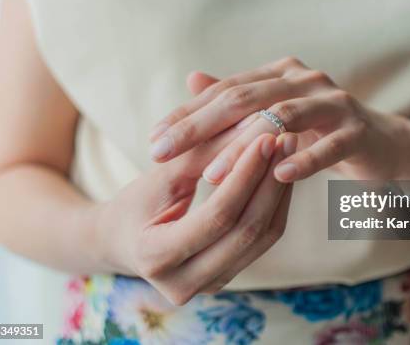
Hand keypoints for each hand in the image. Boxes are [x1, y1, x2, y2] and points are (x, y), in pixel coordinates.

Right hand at [95, 132, 296, 303]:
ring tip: (288, 152)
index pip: (217, 216)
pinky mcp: (226, 278)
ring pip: (261, 239)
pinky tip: (280, 175)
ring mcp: (208, 287)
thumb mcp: (160, 176)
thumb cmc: (134, 203)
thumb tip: (251, 123)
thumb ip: (202, 153)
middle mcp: (184, 284)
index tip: (265, 137)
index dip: (246, 175)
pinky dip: (274, 206)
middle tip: (286, 139)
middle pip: (246, 231)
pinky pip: (261, 242)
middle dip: (270, 182)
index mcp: (156, 258)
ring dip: (279, 192)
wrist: (121, 241)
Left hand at [149, 57, 409, 182]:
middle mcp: (304, 80)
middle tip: (164, 151)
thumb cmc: (320, 132)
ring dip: (244, 148)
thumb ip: (239, 99)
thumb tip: (192, 78)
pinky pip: (329, 145)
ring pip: (282, 118)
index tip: (154, 140)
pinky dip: (304, 159)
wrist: (382, 143)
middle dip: (200, 126)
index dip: (187, 114)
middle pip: (245, 98)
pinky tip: (277, 176)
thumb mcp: (277, 114)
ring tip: (211, 174)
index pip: (225, 90)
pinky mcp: (358, 130)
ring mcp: (333, 102)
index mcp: (280, 74)